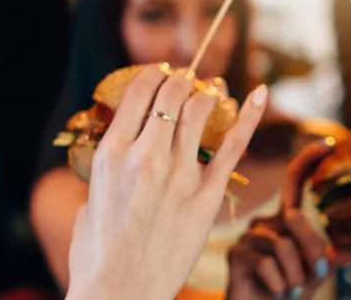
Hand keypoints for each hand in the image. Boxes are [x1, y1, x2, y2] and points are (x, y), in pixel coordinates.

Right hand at [65, 66, 267, 299]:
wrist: (119, 293)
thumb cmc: (97, 254)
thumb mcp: (90, 201)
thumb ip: (109, 173)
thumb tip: (122, 158)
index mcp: (112, 153)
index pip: (139, 92)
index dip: (154, 75)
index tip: (162, 73)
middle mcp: (146, 155)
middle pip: (172, 94)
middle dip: (182, 78)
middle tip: (189, 78)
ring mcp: (179, 174)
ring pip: (201, 111)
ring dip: (210, 92)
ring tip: (215, 88)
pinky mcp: (206, 196)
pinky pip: (233, 147)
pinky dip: (248, 116)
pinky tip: (260, 94)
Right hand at [226, 142, 350, 299]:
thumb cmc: (289, 290)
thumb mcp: (318, 269)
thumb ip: (340, 254)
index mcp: (285, 219)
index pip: (294, 181)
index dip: (306, 160)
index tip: (327, 144)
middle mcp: (265, 221)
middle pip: (295, 219)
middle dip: (312, 252)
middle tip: (314, 274)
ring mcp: (249, 236)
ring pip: (284, 247)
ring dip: (295, 276)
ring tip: (289, 288)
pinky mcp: (236, 254)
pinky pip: (269, 265)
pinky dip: (280, 285)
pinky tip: (275, 292)